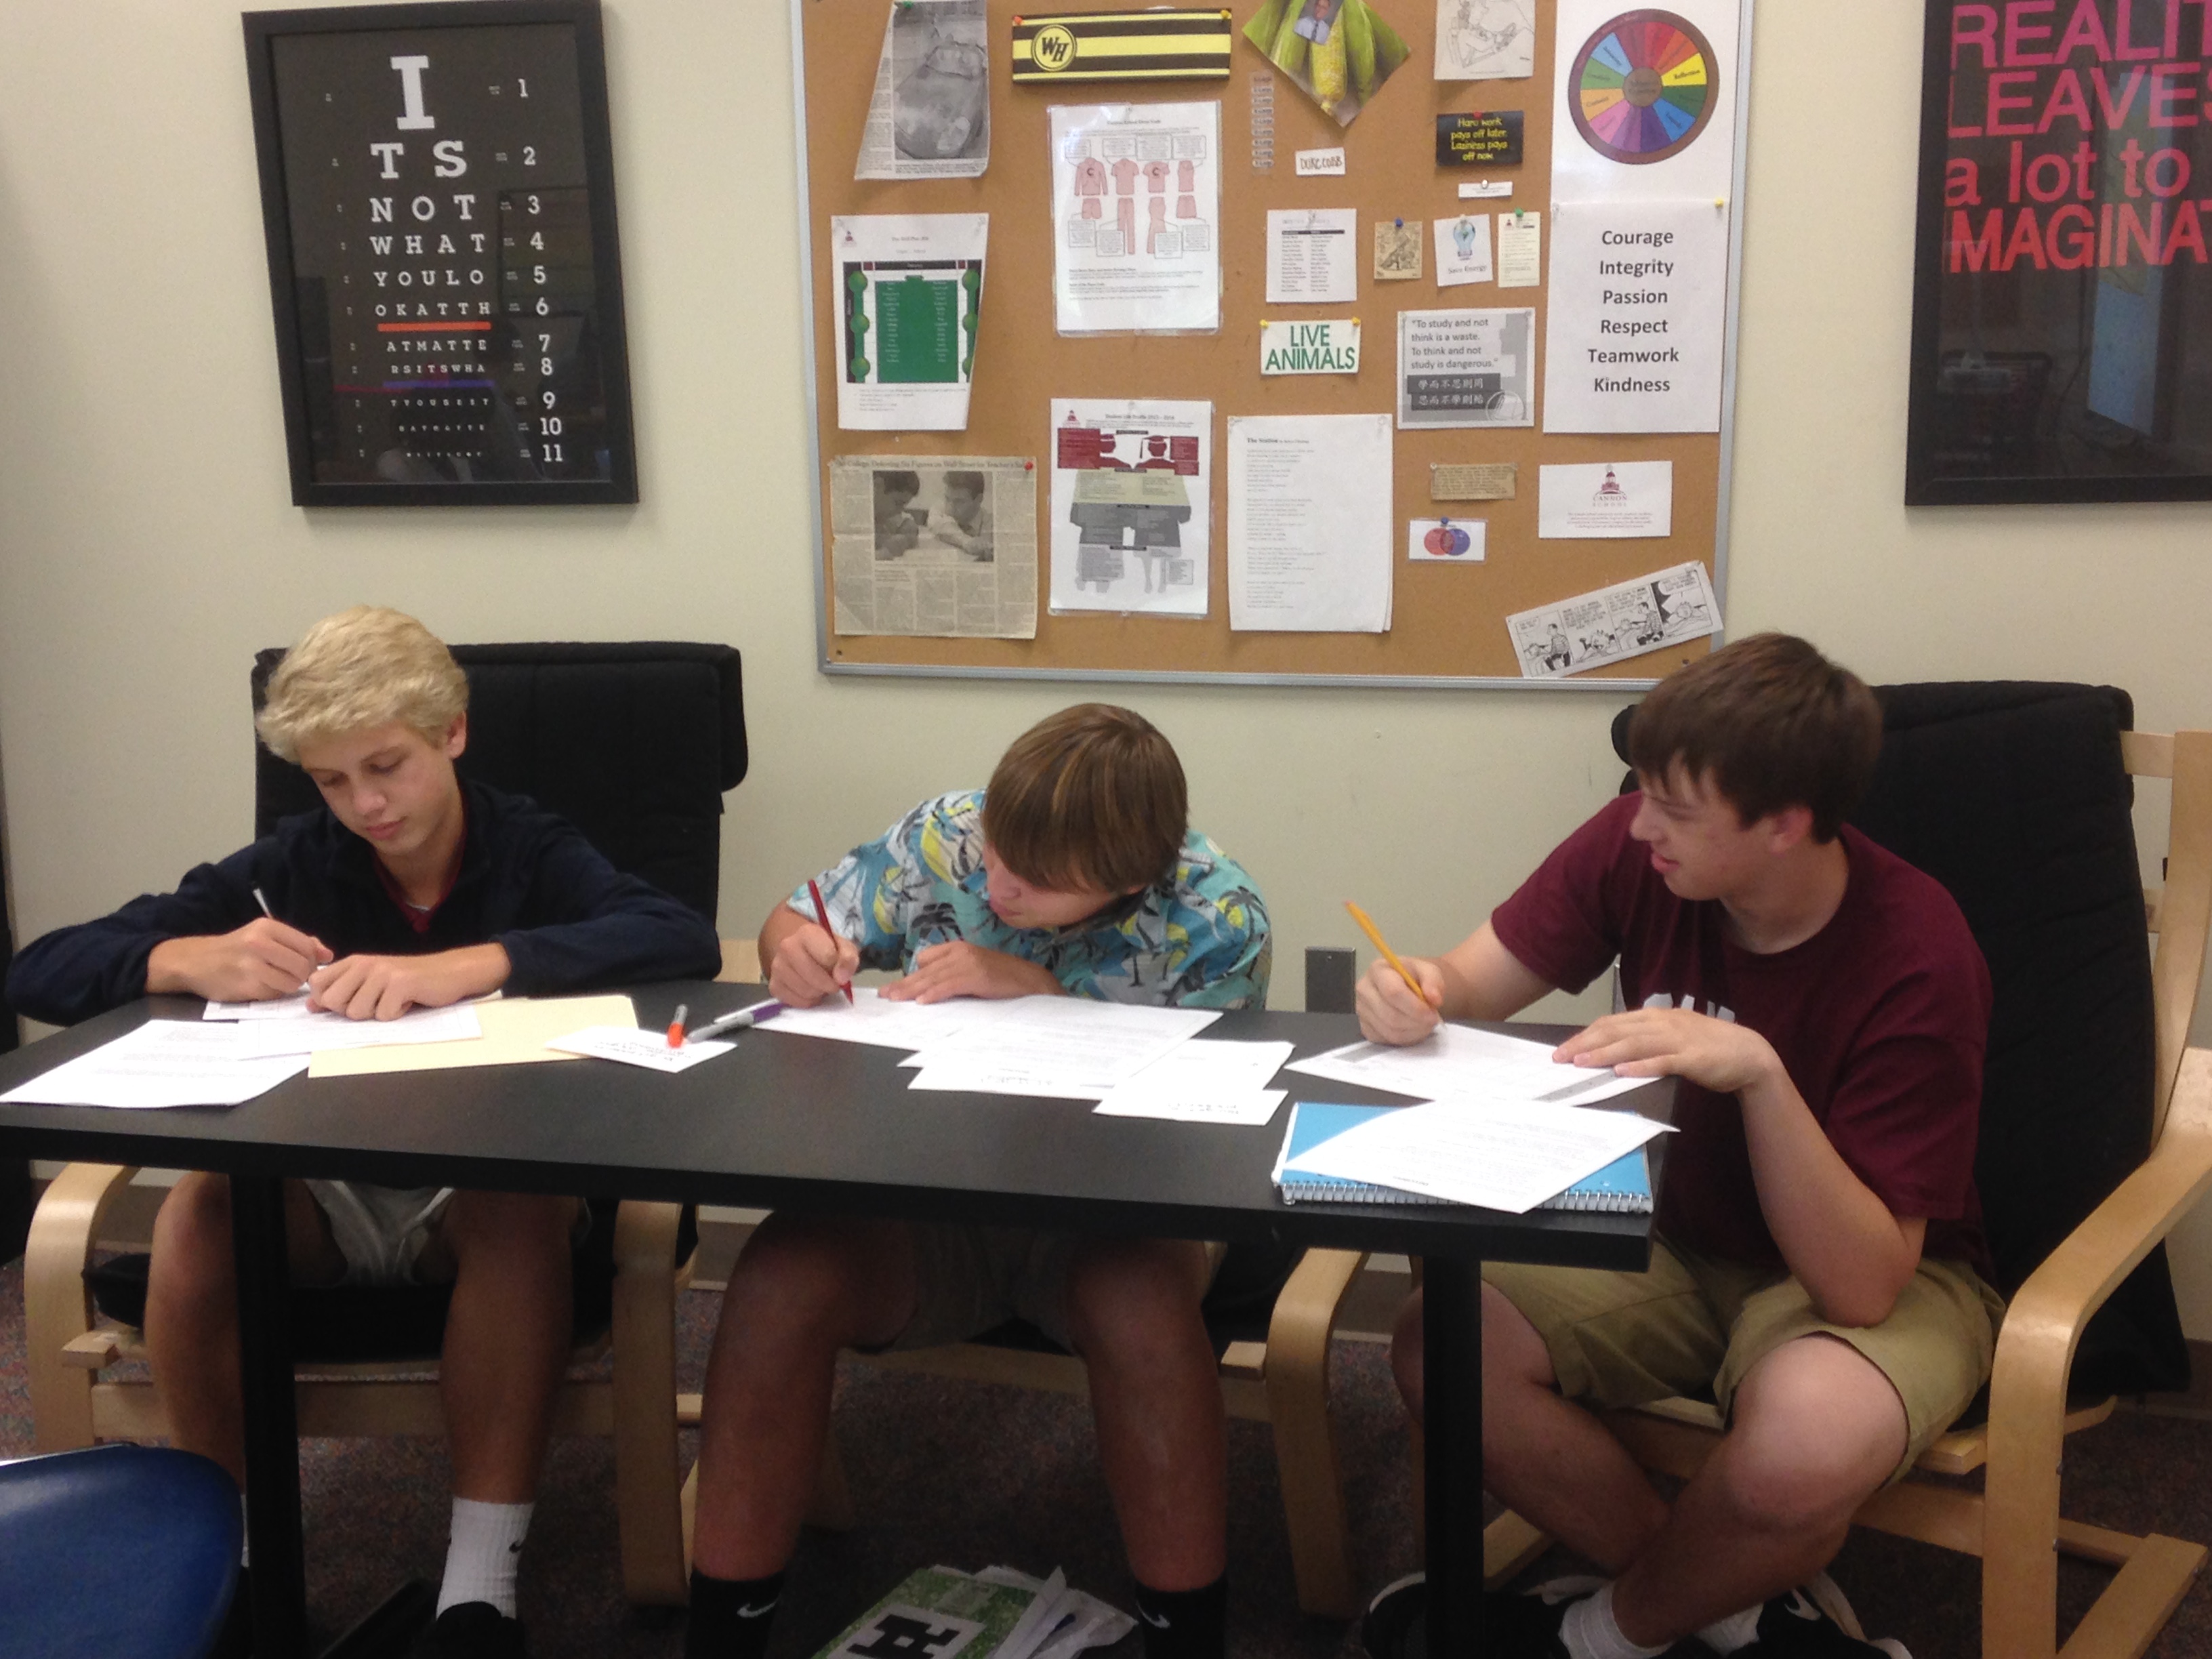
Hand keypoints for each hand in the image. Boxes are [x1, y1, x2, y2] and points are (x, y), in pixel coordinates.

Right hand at [146, 919, 332, 1002]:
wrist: (195, 962)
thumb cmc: (235, 948)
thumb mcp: (264, 935)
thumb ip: (297, 942)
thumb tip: (327, 954)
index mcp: (267, 927)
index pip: (307, 946)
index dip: (312, 959)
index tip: (305, 963)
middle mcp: (259, 944)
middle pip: (302, 966)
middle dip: (303, 974)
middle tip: (292, 974)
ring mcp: (251, 966)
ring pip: (292, 983)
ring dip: (290, 985)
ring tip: (277, 979)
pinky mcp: (245, 987)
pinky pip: (275, 994)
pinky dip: (274, 992)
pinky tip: (262, 985)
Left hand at [306, 944, 508, 1020]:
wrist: (448, 972)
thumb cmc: (408, 981)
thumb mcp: (370, 982)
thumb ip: (341, 991)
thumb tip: (312, 1006)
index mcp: (354, 962)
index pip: (317, 983)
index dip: (326, 1000)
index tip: (350, 1000)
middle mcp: (365, 964)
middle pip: (333, 1001)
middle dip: (352, 1010)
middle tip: (375, 1002)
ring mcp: (383, 973)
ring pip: (357, 1012)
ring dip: (377, 1014)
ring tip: (393, 1000)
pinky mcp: (401, 984)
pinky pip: (384, 1015)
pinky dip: (397, 1014)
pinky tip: (407, 1002)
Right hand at [768, 922, 860, 1007]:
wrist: (804, 951)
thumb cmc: (826, 949)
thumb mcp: (844, 947)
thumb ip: (848, 958)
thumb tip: (841, 978)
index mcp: (806, 933)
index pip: (828, 956)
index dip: (839, 968)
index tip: (840, 971)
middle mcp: (787, 947)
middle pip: (814, 977)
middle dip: (829, 984)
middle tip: (833, 982)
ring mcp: (777, 966)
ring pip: (805, 991)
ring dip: (818, 993)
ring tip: (820, 984)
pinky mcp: (773, 985)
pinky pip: (796, 1001)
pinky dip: (807, 1000)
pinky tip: (810, 990)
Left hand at [883, 941, 1062, 1003]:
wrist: (1034, 982)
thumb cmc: (1005, 981)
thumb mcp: (975, 973)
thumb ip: (954, 977)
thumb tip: (930, 991)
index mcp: (959, 949)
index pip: (926, 959)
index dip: (912, 975)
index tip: (897, 989)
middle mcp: (961, 952)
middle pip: (925, 970)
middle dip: (904, 984)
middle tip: (886, 995)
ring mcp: (969, 962)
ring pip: (933, 977)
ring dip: (912, 990)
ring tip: (896, 999)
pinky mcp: (977, 975)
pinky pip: (949, 985)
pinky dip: (935, 993)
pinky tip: (922, 1002)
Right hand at [1355, 956, 1445, 1043]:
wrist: (1407, 985)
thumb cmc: (1415, 978)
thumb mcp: (1429, 971)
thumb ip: (1433, 981)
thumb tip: (1434, 998)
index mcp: (1378, 970)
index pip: (1392, 992)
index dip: (1415, 1007)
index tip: (1432, 1014)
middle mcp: (1365, 990)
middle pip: (1390, 1015)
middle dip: (1416, 1022)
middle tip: (1433, 1020)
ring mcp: (1362, 1011)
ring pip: (1390, 1031)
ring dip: (1414, 1031)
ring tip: (1425, 1023)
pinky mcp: (1365, 1028)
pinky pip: (1388, 1040)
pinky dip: (1406, 1038)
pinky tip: (1414, 1028)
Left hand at [1552, 1007, 1781, 1095]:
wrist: (1749, 1054)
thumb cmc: (1707, 1047)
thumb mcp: (1672, 1037)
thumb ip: (1646, 1040)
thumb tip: (1613, 1051)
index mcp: (1657, 1017)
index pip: (1613, 1022)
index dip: (1587, 1034)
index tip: (1565, 1048)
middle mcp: (1664, 1023)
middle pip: (1617, 1030)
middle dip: (1586, 1043)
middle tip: (1560, 1057)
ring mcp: (1678, 1039)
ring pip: (1635, 1044)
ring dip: (1606, 1053)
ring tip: (1582, 1063)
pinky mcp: (1693, 1058)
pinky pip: (1663, 1062)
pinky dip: (1641, 1066)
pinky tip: (1622, 1072)